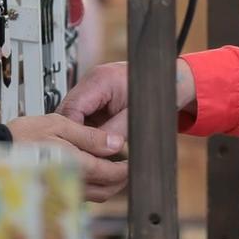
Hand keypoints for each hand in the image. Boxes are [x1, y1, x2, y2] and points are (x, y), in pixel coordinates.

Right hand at [6, 113, 128, 202]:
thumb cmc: (22, 135)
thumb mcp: (59, 124)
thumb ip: (90, 136)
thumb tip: (115, 144)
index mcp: (76, 164)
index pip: (111, 174)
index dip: (126, 168)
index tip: (132, 161)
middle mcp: (71, 183)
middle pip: (107, 190)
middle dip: (120, 180)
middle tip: (126, 167)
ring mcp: (62, 190)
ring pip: (95, 196)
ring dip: (107, 185)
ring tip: (112, 169)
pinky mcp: (54, 193)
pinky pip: (80, 195)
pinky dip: (92, 187)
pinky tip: (90, 174)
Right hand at [58, 60, 196, 142]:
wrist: (170, 81)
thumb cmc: (158, 91)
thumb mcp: (136, 115)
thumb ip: (115, 132)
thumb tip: (101, 151)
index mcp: (99, 79)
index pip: (72, 109)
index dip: (72, 133)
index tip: (77, 153)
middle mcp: (91, 82)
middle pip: (68, 114)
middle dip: (73, 137)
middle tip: (80, 159)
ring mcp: (92, 91)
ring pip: (73, 119)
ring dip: (79, 137)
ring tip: (87, 155)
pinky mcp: (95, 100)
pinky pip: (84, 119)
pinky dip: (87, 134)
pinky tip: (93, 147)